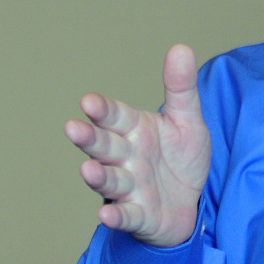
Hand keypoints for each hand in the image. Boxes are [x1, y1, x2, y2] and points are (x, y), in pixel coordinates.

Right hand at [65, 44, 210, 247]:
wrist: (191, 201)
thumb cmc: (179, 156)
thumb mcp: (186, 119)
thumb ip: (180, 87)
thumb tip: (181, 47)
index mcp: (135, 129)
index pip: (116, 117)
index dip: (103, 110)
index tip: (88, 100)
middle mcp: (127, 157)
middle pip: (106, 146)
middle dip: (90, 138)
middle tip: (73, 128)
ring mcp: (130, 188)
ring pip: (111, 180)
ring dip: (99, 176)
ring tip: (87, 169)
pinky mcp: (139, 215)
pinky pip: (127, 215)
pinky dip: (117, 216)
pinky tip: (105, 215)